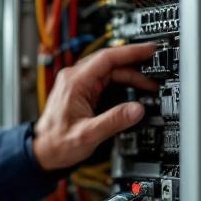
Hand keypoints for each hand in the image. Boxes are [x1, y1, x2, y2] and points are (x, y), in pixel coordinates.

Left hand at [33, 43, 159, 170]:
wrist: (44, 151)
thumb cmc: (58, 142)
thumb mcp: (88, 134)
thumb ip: (114, 121)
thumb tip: (137, 110)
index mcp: (75, 82)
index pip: (107, 58)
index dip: (131, 52)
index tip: (149, 50)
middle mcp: (75, 78)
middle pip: (111, 63)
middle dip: (136, 65)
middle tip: (157, 70)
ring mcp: (78, 83)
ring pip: (110, 71)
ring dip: (130, 76)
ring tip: (149, 86)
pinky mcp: (82, 91)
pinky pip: (106, 80)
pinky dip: (122, 83)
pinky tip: (134, 89)